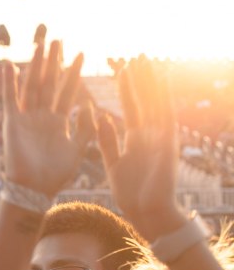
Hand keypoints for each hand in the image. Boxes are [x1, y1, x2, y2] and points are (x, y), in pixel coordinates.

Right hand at [1, 40, 85, 196]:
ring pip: (32, 85)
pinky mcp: (12, 122)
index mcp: (58, 122)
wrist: (34, 190)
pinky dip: (8, 82)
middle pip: (48, 83)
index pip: (67, 91)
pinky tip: (9, 64)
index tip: (82, 53)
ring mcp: (26, 118)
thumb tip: (89, 105)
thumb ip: (85, 127)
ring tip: (41, 43)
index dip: (74, 72)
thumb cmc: (55, 175)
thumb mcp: (78, 149)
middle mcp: (41, 116)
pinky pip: (10, 98)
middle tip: (58, 39)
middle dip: (54, 61)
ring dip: (36, 65)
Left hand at [97, 55, 187, 240]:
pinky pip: (166, 116)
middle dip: (141, 79)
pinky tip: (161, 80)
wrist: (147, 213)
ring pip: (156, 103)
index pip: (132, 107)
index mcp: (137, 139)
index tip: (121, 69)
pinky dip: (163, 98)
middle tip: (136, 56)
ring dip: (151, 82)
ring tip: (146, 60)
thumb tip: (102, 118)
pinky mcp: (167, 144)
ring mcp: (161, 137)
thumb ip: (108, 141)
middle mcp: (151, 134)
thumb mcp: (113, 163)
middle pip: (145, 100)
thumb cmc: (132, 194)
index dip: (127, 88)